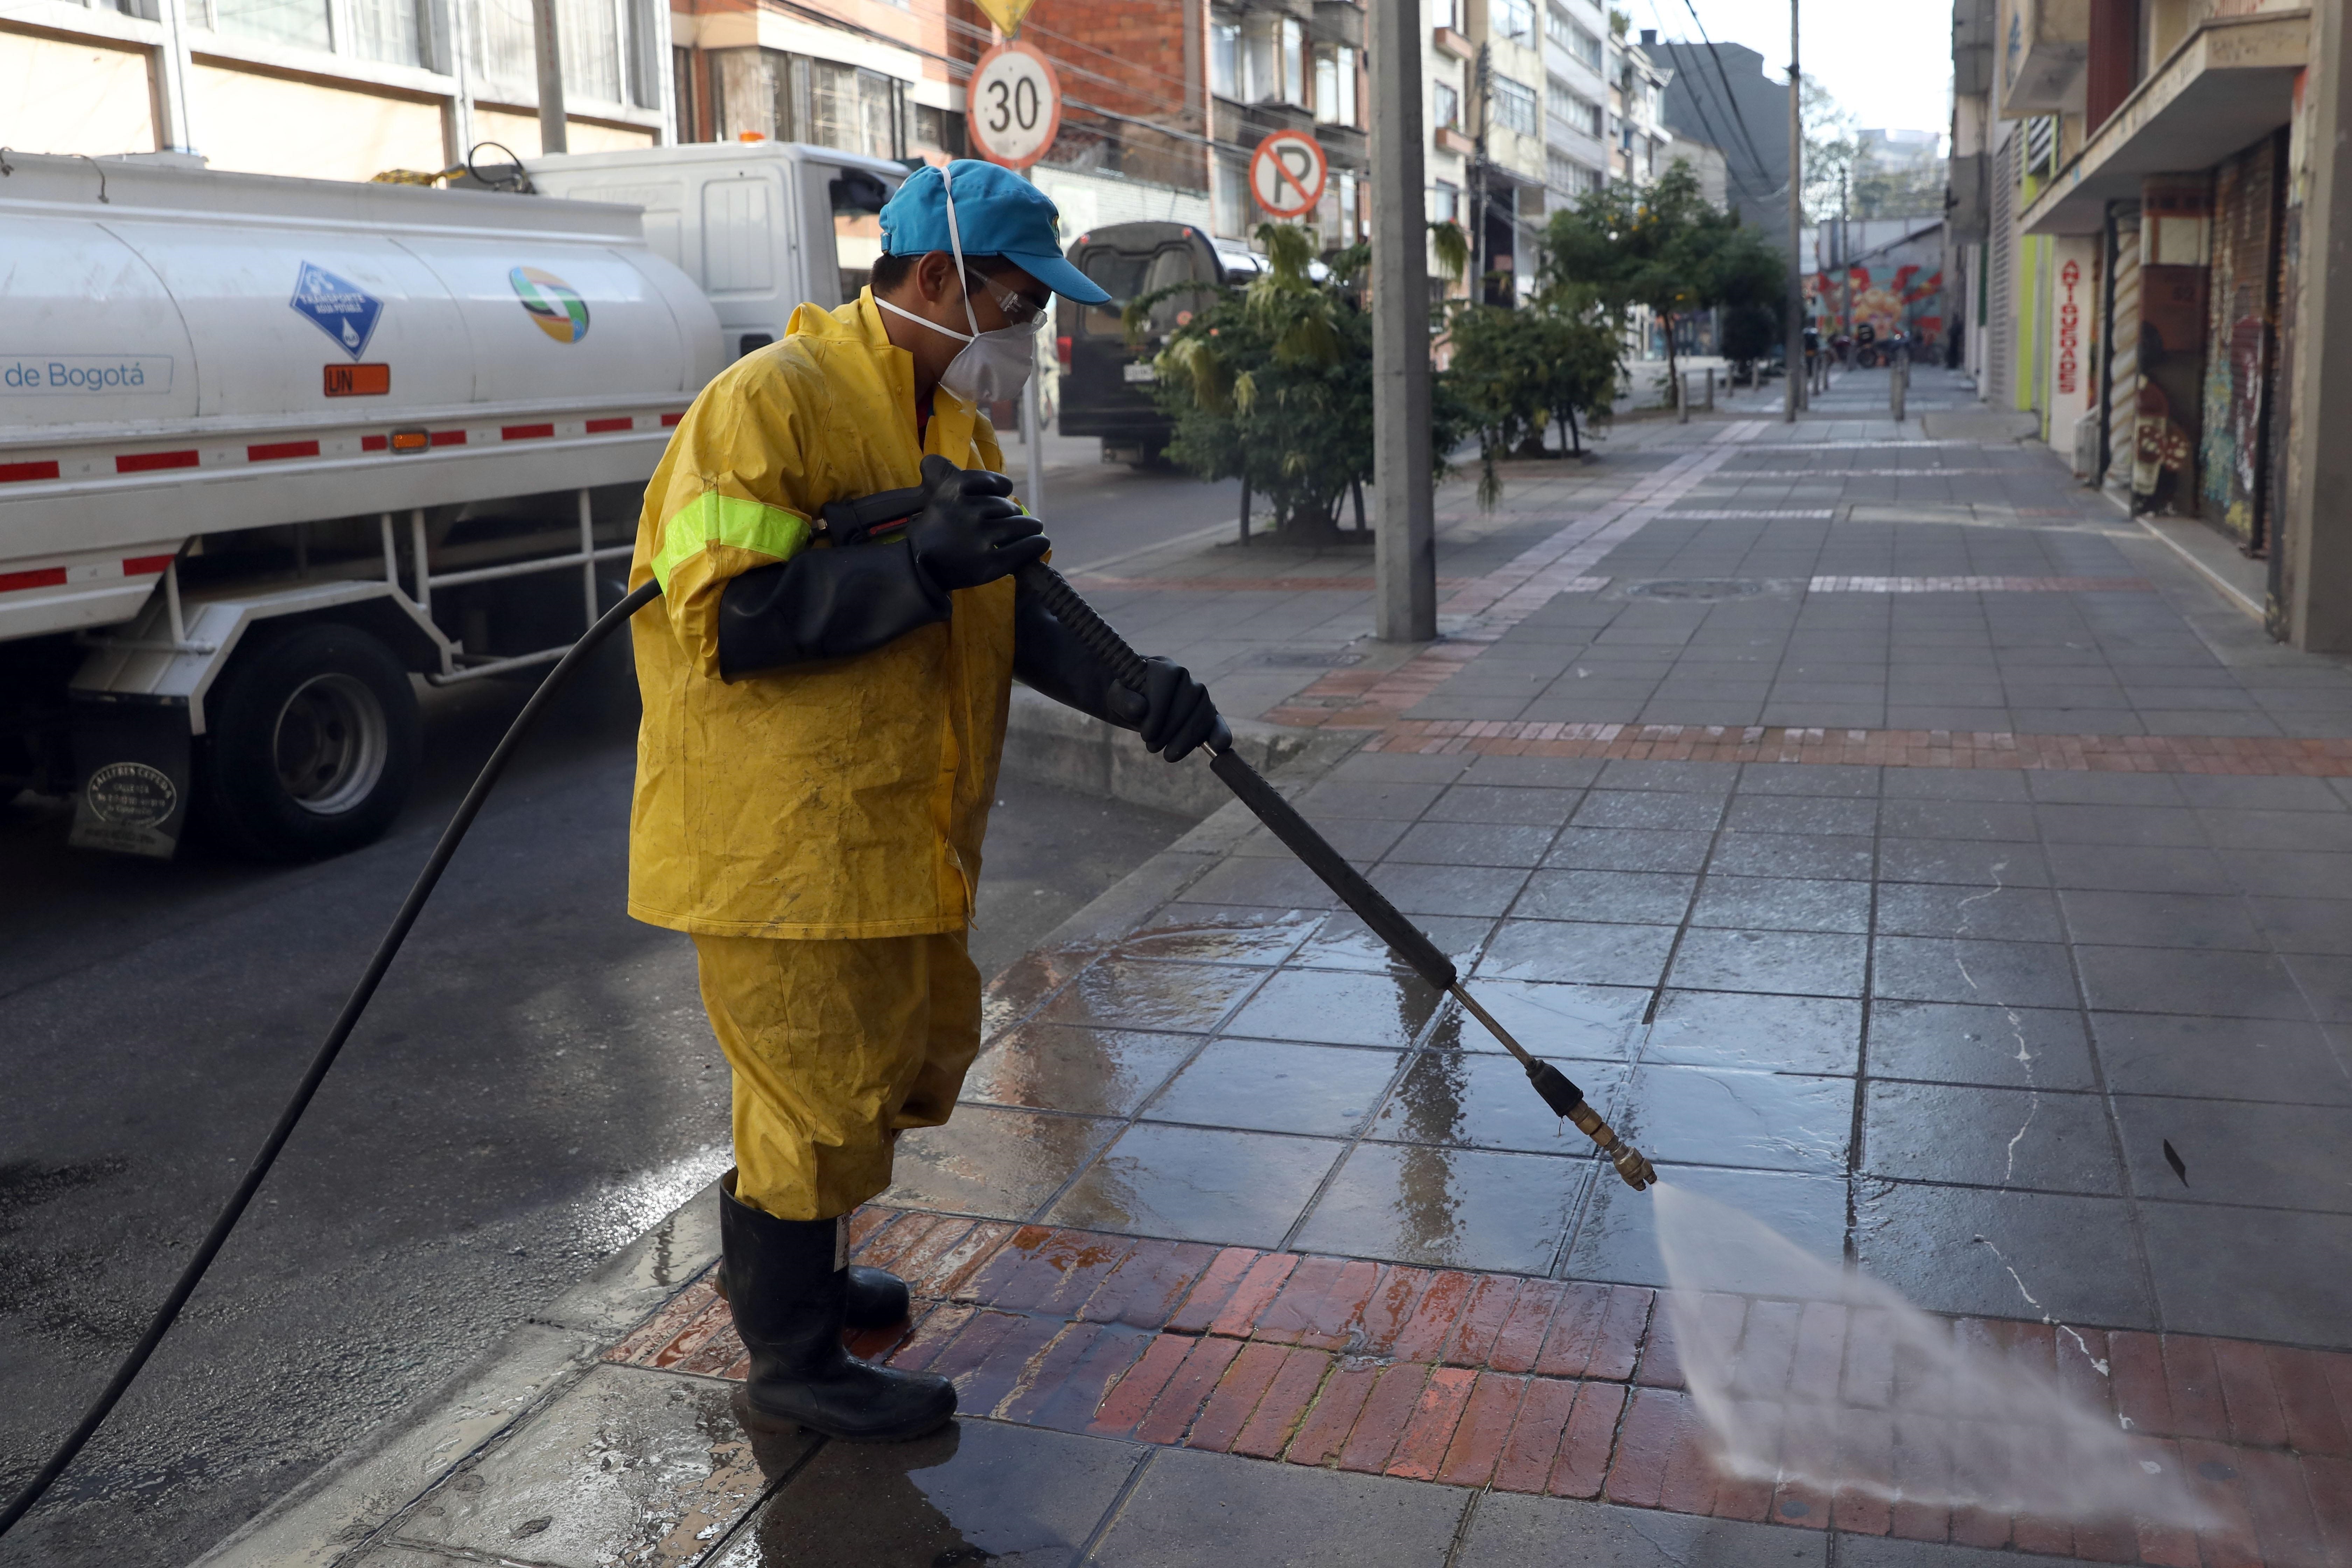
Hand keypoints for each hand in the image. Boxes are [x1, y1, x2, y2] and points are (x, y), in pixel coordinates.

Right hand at [907, 454, 1046, 591]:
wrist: (918, 570)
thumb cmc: (933, 532)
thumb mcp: (934, 498)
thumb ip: (940, 475)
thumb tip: (933, 458)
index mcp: (954, 491)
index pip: (992, 482)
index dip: (1002, 487)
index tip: (1005, 493)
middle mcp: (968, 511)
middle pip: (1007, 507)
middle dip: (1012, 513)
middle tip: (1014, 522)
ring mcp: (979, 538)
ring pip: (1019, 525)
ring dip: (1030, 527)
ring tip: (1032, 531)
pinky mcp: (989, 563)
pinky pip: (1024, 548)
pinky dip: (1036, 544)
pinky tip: (1041, 543)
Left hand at [1105, 657, 1222, 762]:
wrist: (1135, 701)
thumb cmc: (1125, 697)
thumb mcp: (1116, 697)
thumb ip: (1123, 699)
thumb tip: (1140, 709)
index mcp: (1162, 665)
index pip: (1168, 681)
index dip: (1158, 711)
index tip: (1144, 735)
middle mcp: (1183, 675)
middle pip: (1188, 699)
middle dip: (1171, 729)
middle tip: (1152, 747)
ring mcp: (1197, 693)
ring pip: (1202, 712)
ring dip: (1187, 738)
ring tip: (1168, 755)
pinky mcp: (1204, 711)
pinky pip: (1215, 720)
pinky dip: (1219, 732)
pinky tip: (1219, 747)